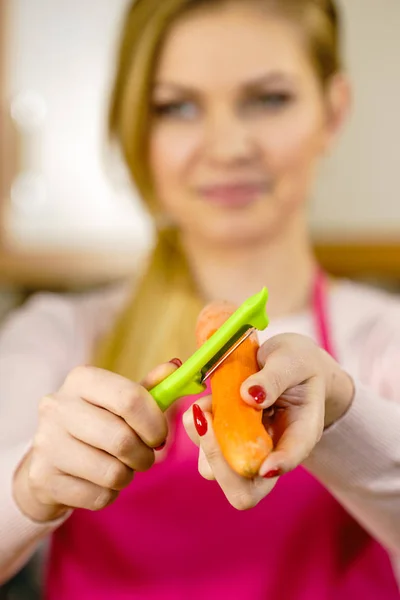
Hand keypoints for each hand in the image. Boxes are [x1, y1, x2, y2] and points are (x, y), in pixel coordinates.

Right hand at [13, 362, 178, 522]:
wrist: (50, 459)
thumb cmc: (95, 423)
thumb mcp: (120, 402)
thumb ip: (150, 389)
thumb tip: (175, 368)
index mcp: (81, 379)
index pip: (129, 398)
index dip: (154, 422)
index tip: (160, 435)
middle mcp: (58, 406)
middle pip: (122, 439)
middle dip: (144, 455)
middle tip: (144, 456)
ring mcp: (47, 443)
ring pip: (112, 472)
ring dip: (127, 475)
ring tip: (120, 466)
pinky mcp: (43, 478)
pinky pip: (98, 496)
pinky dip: (109, 493)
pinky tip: (99, 481)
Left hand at [183, 333, 353, 509]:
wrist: (287, 364)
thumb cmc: (296, 364)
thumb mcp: (291, 360)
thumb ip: (274, 377)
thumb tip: (249, 395)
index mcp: (301, 434)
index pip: (291, 460)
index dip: (277, 466)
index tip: (265, 466)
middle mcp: (273, 453)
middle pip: (245, 490)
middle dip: (219, 459)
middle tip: (206, 419)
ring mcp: (246, 450)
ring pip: (215, 470)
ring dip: (202, 440)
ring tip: (205, 404)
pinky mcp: (225, 440)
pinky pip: (203, 445)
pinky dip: (196, 426)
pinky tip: (205, 403)